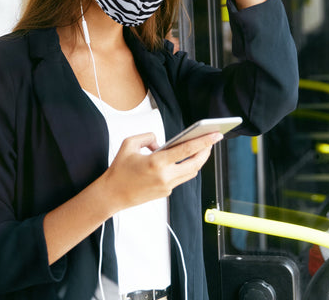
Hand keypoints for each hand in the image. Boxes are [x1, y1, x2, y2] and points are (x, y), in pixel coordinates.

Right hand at [104, 130, 222, 210]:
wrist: (112, 194)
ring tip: (201, 148)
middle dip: (206, 151)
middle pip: (195, 163)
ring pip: (191, 172)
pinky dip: (185, 167)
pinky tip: (184, 159)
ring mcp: (167, 186)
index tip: (215, 134)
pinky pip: (181, 177)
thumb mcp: (129, 144)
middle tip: (211, 140)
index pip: (187, 150)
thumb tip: (160, 142)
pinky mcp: (166, 192)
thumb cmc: (119, 170)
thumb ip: (147, 137)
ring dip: (198, 160)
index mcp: (157, 162)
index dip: (204, 141)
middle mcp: (165, 176)